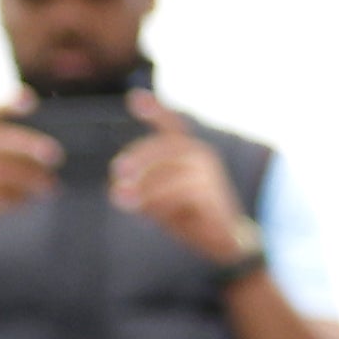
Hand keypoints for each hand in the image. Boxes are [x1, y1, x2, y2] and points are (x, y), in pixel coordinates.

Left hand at [107, 98, 256, 272]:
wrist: (222, 240)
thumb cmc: (188, 216)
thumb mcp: (160, 198)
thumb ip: (143, 188)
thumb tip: (117, 189)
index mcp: (188, 152)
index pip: (173, 125)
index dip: (156, 111)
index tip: (134, 98)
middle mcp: (201, 156)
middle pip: (165, 147)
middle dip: (139, 158)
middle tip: (116, 173)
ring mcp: (209, 174)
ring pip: (170, 172)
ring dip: (144, 187)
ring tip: (121, 201)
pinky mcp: (213, 194)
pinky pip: (182, 192)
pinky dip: (161, 203)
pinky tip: (149, 216)